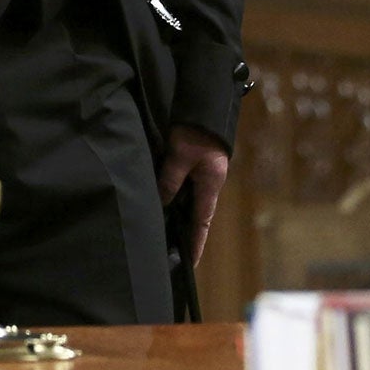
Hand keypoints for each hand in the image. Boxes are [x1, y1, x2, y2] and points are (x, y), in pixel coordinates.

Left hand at [157, 124, 230, 265]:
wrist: (204, 105)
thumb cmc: (195, 132)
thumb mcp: (180, 156)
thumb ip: (170, 180)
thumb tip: (161, 203)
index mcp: (210, 184)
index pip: (202, 222)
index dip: (196, 244)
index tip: (190, 264)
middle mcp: (207, 183)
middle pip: (194, 214)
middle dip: (183, 234)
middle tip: (168, 254)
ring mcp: (201, 174)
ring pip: (186, 201)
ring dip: (175, 215)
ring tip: (159, 234)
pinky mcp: (192, 164)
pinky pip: (181, 187)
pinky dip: (171, 198)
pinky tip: (159, 205)